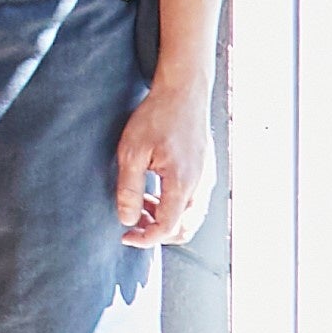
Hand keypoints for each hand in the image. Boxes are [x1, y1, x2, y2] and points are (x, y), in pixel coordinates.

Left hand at [115, 75, 216, 245]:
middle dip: (157, 233)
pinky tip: (153, 192)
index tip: (125, 237)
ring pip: (190, 217)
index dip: (145, 239)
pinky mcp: (206, 173)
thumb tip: (126, 219)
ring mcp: (207, 180)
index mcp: (182, 184)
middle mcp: (201, 187)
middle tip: (132, 223)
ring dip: (165, 219)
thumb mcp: (131, 152)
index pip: (168, 228)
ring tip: (140, 204)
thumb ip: (129, 189)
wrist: (183, 93)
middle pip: (184, 229)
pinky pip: (193, 203)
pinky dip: (173, 207)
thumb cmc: (156, 118)